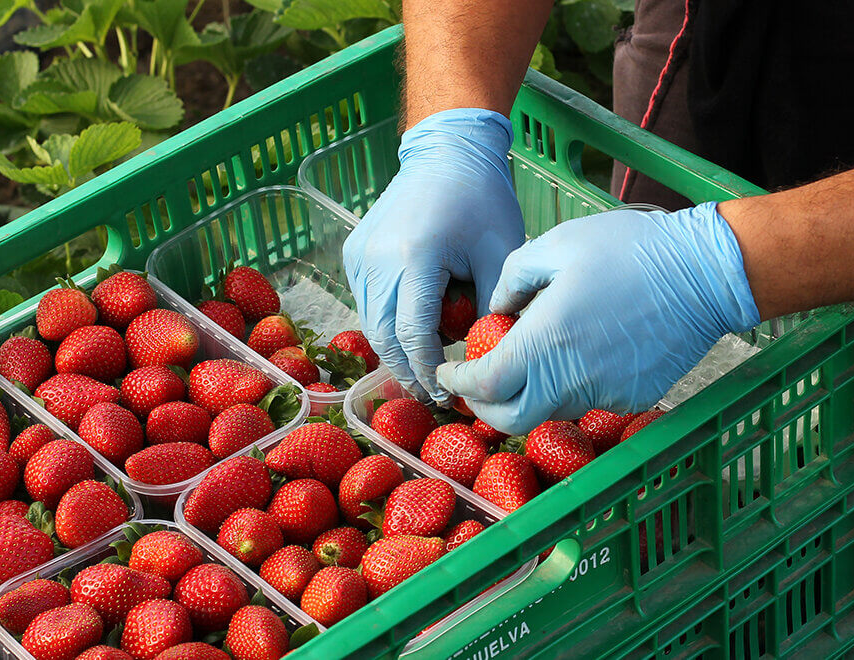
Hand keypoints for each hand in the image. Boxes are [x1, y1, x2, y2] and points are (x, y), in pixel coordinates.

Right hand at [342, 108, 525, 402]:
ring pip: (370, 323)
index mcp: (415, 257)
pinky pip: (367, 302)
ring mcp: (359, 255)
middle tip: (431, 395)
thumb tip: (483, 359)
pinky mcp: (353, 253)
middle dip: (407, 371)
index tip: (446, 394)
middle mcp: (377, 258)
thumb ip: (489, 309)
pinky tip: (413, 329)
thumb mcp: (500, 255)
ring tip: (422, 371)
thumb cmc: (482, 201)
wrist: (446, 153)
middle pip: (384, 336)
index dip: (428, 372)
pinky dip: (387, 322)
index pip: (414, 335)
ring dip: (395, 350)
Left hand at [435, 202, 760, 433]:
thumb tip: (495, 312)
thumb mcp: (557, 245)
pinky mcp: (633, 397)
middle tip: (478, 381)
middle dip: (485, 405)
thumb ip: (512, 279)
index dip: (459, 382)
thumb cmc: (628, 249)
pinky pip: (589, 399)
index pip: (485, 384)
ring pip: (550, 408)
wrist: (706, 272)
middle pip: (511, 419)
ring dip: (530, 392)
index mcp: (546, 341)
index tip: (449, 369)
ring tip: (532, 354)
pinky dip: (571, 384)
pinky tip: (581, 350)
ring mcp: (606, 394)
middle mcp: (572, 379)